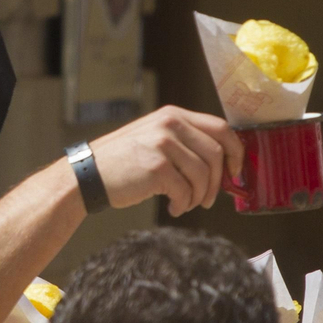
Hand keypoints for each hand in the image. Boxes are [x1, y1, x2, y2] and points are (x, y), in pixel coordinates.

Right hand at [90, 106, 243, 216]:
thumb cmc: (125, 162)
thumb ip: (186, 143)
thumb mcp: (155, 138)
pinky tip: (172, 207)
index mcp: (174, 115)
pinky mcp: (157, 167)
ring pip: (203, 175)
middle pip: (216, 154)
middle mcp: (170, 124)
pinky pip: (185, 191)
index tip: (235, 172)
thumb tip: (223, 164)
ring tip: (185, 204)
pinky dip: (183, 204)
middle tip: (208, 199)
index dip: (235, 152)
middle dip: (216, 182)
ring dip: (199, 197)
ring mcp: (163, 144)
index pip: (220, 128)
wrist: (88, 175)